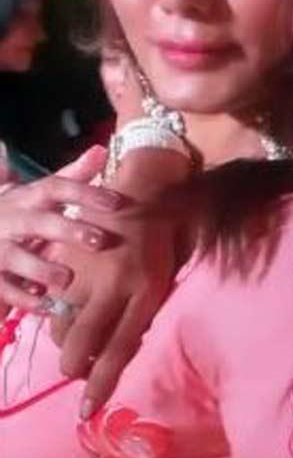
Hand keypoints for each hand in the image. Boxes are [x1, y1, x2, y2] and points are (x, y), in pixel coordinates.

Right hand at [0, 147, 122, 321]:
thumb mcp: (37, 194)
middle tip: (100, 241)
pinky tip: (45, 305)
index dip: (85, 193)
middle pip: (39, 222)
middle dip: (68, 230)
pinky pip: (4, 289)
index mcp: (27, 198)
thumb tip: (102, 151)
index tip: (117, 202)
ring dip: (41, 268)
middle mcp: (10, 219)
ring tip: (67, 279)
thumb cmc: (14, 213)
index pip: (55, 188)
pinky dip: (23, 298)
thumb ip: (70, 176)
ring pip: (16, 257)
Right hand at [50, 198, 178, 417]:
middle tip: (80, 367)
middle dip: (75, 366)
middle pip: (80, 344)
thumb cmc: (160, 247)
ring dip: (67, 338)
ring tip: (82, 328)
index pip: (118, 350)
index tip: (86, 411)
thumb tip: (112, 358)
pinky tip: (71, 306)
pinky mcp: (65, 257)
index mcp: (144, 293)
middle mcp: (112, 285)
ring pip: (60, 325)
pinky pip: (52, 300)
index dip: (100, 384)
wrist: (144, 194)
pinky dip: (59, 312)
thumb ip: (137, 322)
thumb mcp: (160, 286)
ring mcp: (84, 271)